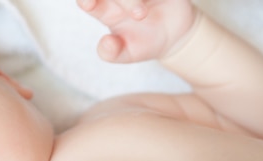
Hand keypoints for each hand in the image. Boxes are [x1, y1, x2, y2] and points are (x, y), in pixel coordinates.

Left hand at [76, 0, 196, 62]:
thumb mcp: (128, 54)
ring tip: (142, 15)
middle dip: (123, 1)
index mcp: (105, 11)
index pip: (88, 0)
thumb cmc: (144, 43)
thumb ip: (112, 53)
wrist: (174, 36)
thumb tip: (105, 42)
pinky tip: (155, 2)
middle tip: (138, 15)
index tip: (88, 4)